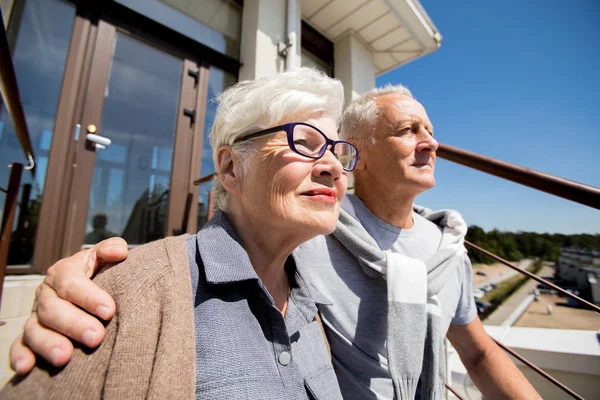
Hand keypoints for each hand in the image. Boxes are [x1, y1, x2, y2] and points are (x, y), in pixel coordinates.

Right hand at [9, 237, 127, 373]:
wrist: (88, 289)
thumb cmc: (99, 274)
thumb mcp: (102, 259)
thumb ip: (110, 250)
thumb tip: (119, 251)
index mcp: (63, 273)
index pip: (71, 283)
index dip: (89, 297)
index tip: (109, 311)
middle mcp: (46, 295)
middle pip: (52, 309)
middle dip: (74, 324)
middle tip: (96, 337)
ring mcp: (37, 316)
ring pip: (34, 330)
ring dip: (48, 343)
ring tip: (65, 357)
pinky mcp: (30, 336)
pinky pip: (20, 346)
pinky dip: (20, 356)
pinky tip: (26, 368)